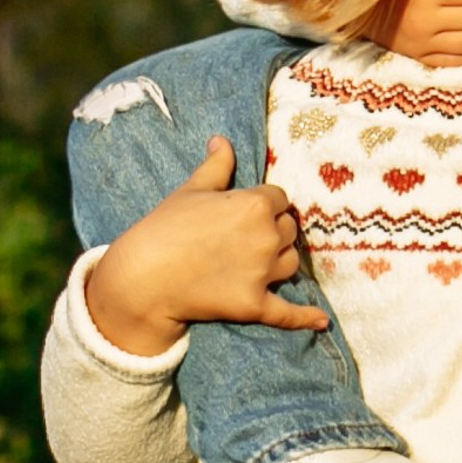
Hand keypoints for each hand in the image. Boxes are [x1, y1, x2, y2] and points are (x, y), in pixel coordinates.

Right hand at [83, 134, 328, 356]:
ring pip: (290, 263)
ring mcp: (262, 273)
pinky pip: (287, 312)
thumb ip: (216, 165)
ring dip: (280, 262)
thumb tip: (222, 140)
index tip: (242, 213)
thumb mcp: (191, 190)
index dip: (263, 205)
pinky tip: (320, 322)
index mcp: (256, 204)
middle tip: (244, 238)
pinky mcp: (254, 305)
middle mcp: (266, 237)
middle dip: (273, 231)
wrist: (141, 278)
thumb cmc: (164, 228)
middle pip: (288, 229)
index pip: (279, 198)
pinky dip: (305, 318)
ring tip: (259, 263)